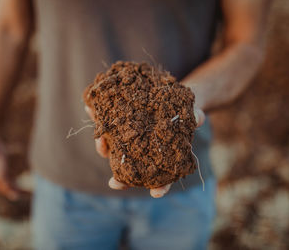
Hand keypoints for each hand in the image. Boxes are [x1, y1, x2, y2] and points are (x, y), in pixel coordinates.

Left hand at [85, 105, 205, 197]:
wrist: (168, 95)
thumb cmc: (182, 111)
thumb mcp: (191, 112)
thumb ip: (194, 117)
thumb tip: (198, 118)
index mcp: (162, 156)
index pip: (162, 178)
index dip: (160, 187)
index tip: (155, 194)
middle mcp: (142, 152)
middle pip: (131, 170)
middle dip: (122, 179)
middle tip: (115, 183)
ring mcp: (128, 140)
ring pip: (113, 149)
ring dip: (104, 147)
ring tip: (100, 139)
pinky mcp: (118, 125)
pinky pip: (106, 124)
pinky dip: (99, 118)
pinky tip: (90, 109)